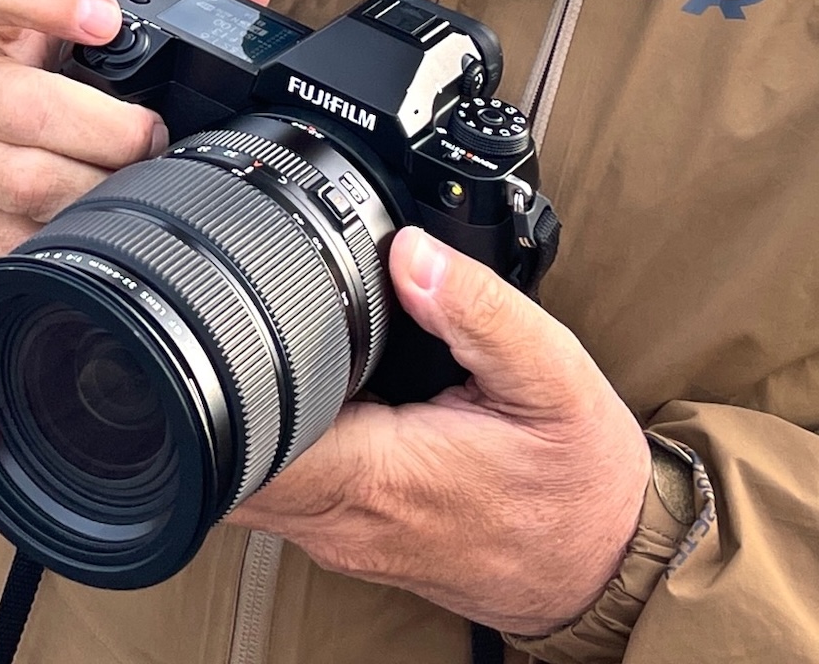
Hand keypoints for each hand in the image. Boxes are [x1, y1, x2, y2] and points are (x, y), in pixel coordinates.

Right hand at [0, 0, 270, 270]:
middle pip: (23, 105)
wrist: (7, 162)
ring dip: (99, 186)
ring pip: (27, 178)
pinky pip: (21, 235)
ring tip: (137, 179)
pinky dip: (72, 233)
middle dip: (107, 127)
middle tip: (154, 134)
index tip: (104, 19)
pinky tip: (98, 221)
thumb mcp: (112, 33)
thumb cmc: (68, 83)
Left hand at [231, 226, 651, 636]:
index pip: (252, 446)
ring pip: (242, 476)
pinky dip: (273, 435)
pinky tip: (311, 389)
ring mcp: (340, 537)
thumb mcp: (552, 374)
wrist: (602, 568)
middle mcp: (344, 520)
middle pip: (226, 459)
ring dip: (241, 410)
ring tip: (279, 342)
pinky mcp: (347, 537)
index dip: (223, 383)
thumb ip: (479, 308)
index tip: (225, 325)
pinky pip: (278, 484)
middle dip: (217, 384)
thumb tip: (411, 250)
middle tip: (239, 313)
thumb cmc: (578, 481)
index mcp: (381, 476)